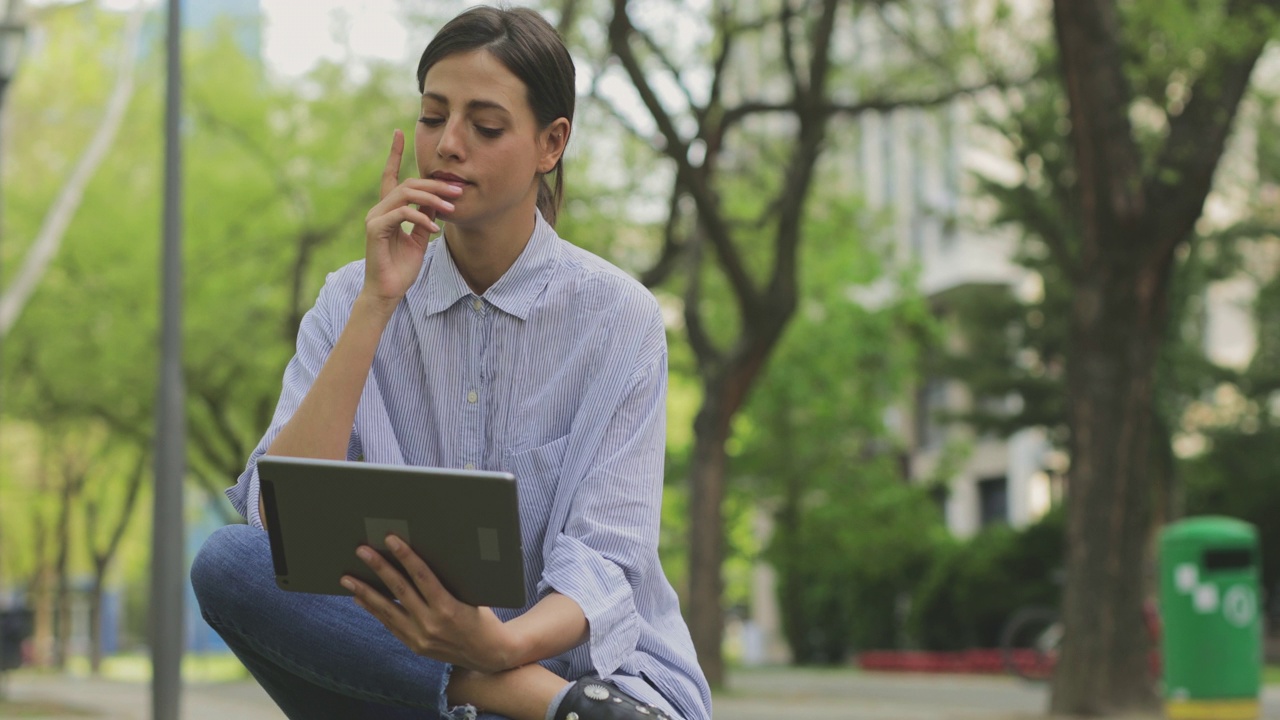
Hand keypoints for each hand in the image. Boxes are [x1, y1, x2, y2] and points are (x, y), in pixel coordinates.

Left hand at [343, 534, 514, 672]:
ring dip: (365, 592)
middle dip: (379, 568)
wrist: (489, 654)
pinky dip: (373, 609)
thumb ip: (449, 582)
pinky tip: (360, 598)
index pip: (422, 577)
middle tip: (362, 551)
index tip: (390, 539)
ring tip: (347, 578)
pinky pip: (389, 624)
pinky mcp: (414, 646)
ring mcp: (420, 637)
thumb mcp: (472, 596)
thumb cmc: (483, 617)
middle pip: (399, 591)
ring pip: (388, 610)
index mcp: (449, 608)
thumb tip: (421, 558)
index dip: (405, 556)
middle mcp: (432, 624)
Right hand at [361, 129, 462, 309]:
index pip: (390, 175)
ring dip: (432, 199)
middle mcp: (379, 209)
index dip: (394, 153)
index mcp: (388, 209)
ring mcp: (375, 218)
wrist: (388, 291)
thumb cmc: (402, 267)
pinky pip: (402, 214)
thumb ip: (425, 217)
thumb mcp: (420, 238)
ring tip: (451, 208)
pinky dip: (421, 218)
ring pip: (406, 194)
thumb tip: (437, 200)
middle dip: (435, 185)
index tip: (399, 132)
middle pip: (408, 184)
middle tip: (458, 190)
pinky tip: (435, 229)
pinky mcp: (375, 229)